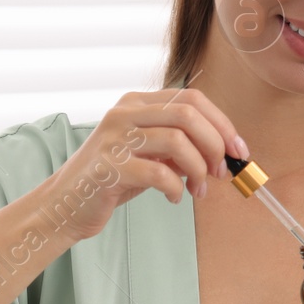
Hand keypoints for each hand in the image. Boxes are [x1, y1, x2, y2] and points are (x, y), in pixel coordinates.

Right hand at [38, 86, 248, 242]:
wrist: (65, 205)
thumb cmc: (111, 180)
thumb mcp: (148, 155)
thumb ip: (179, 147)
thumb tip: (223, 152)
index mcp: (135, 103)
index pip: (191, 98)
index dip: (222, 123)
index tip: (238, 151)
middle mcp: (124, 113)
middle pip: (188, 114)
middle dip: (215, 145)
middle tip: (221, 172)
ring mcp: (114, 138)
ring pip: (177, 141)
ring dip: (199, 169)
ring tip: (198, 190)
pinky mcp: (108, 166)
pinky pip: (159, 172)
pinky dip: (177, 188)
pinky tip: (175, 198)